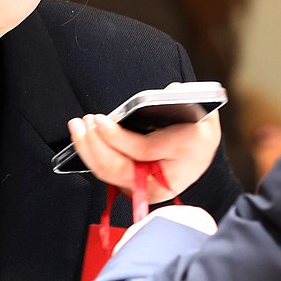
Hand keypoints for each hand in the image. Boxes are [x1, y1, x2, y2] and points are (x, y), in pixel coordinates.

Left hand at [68, 91, 222, 202]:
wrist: (201, 151)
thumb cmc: (198, 130)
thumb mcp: (197, 113)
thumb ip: (182, 101)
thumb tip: (169, 91)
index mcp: (181, 162)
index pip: (141, 152)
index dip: (116, 137)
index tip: (100, 121)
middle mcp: (160, 183)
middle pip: (117, 168)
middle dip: (95, 143)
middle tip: (86, 122)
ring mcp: (142, 189)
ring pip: (107, 173)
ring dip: (87, 148)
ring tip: (79, 126)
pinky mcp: (129, 186)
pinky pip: (105, 172)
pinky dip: (91, 155)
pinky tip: (84, 137)